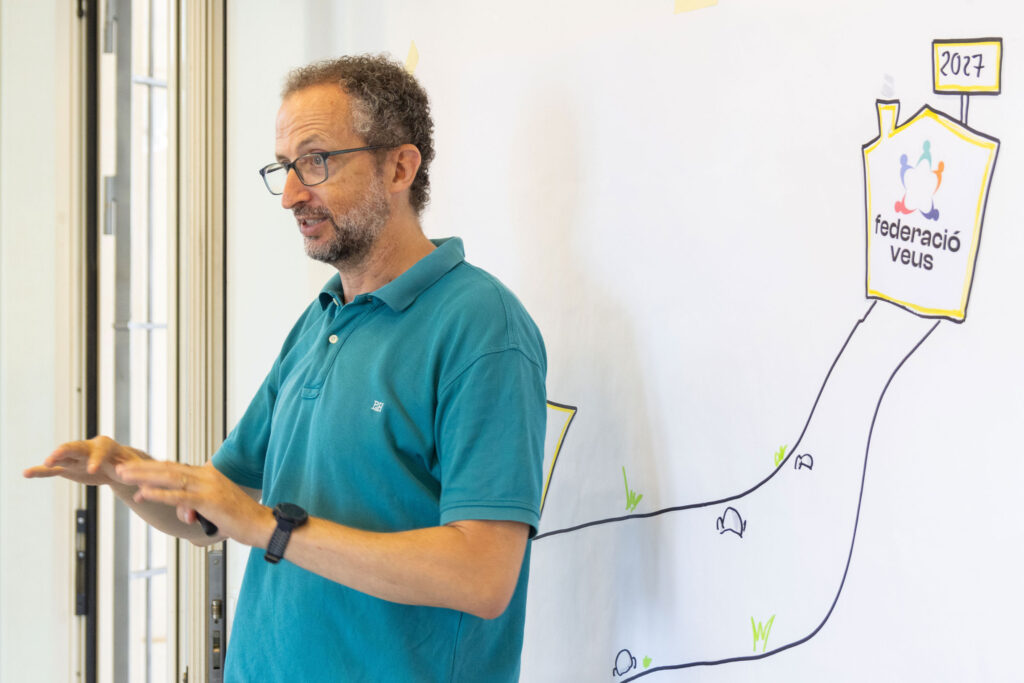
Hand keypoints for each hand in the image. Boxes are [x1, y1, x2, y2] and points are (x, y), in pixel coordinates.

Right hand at [23, 436, 143, 488]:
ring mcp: (76, 457)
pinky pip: (52, 469)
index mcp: (107, 446)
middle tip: (54, 459)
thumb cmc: (129, 466)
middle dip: (65, 451)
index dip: (96, 459)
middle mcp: (89, 448)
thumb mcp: (135, 468)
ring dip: (53, 458)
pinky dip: (40, 471)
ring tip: (44, 464)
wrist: (119, 466)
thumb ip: (136, 475)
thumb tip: (140, 487)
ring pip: (63, 455)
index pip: (101, 450)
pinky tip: (26, 473)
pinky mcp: (68, 467)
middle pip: (76, 447)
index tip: (92, 470)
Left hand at [115, 461, 270, 544]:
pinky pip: (179, 496)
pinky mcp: (209, 501)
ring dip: (144, 476)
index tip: (133, 467)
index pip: (175, 468)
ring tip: (124, 475)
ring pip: (170, 478)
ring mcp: (208, 487)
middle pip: (168, 468)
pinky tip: (143, 493)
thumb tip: (184, 512)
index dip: (152, 468)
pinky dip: (159, 494)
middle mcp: (207, 476)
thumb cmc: (242, 518)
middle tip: (120, 467)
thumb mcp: (214, 509)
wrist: (262, 524)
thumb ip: (197, 507)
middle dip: (142, 468)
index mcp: (208, 475)